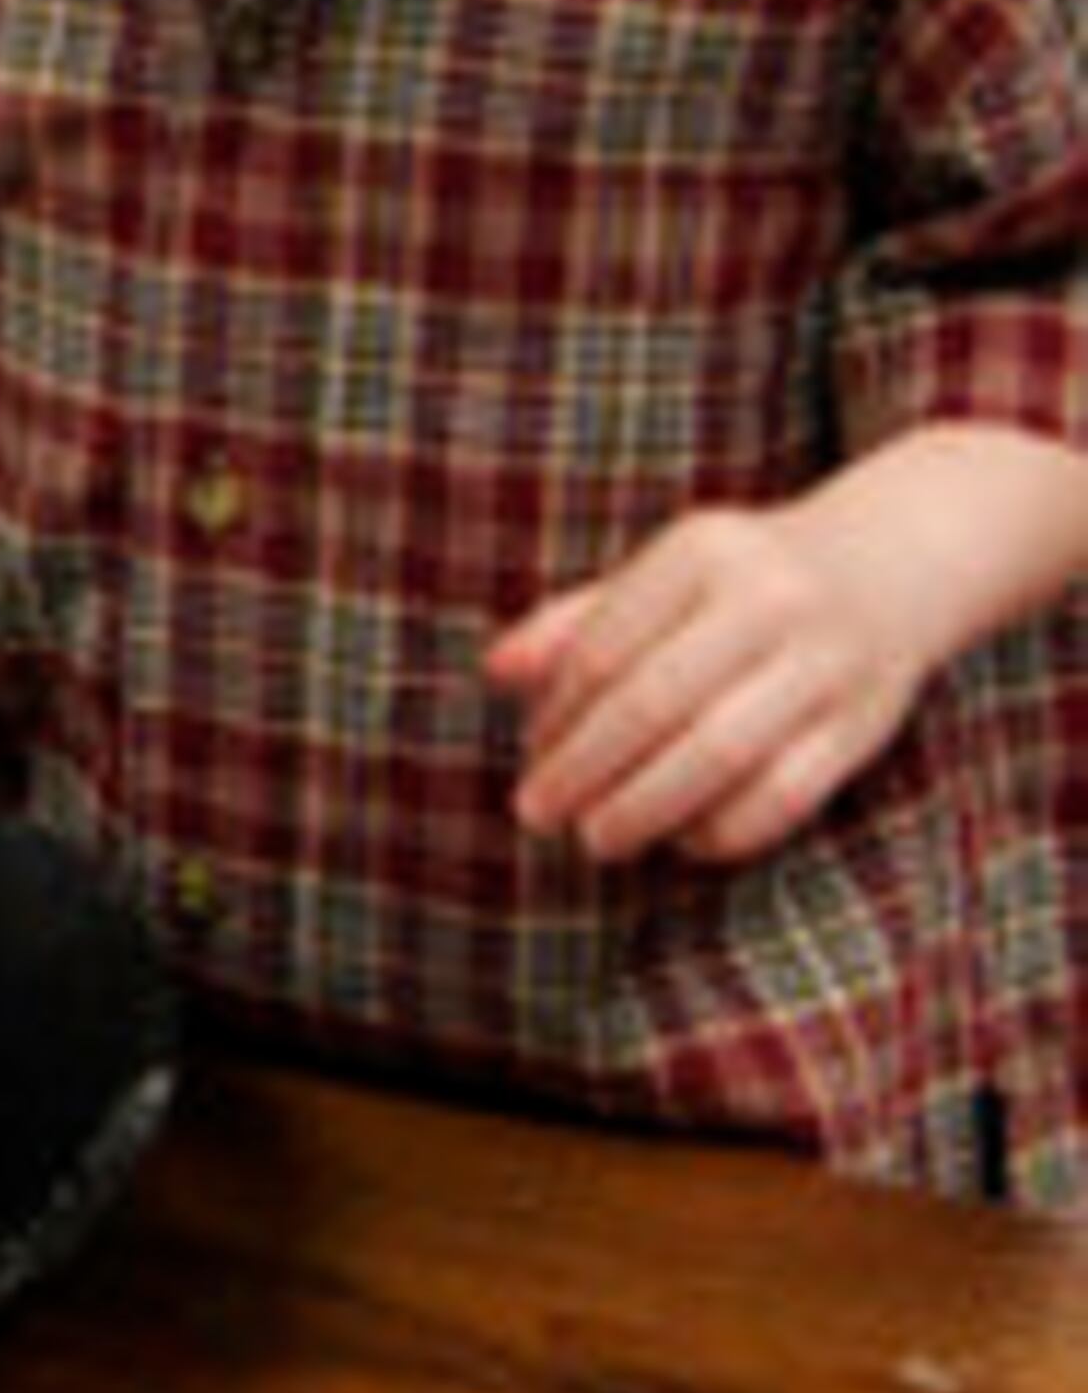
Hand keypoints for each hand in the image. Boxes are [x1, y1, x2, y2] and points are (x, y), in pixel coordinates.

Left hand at [490, 494, 936, 864]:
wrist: (895, 563)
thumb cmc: (747, 579)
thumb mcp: (666, 573)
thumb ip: (579, 621)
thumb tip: (496, 672)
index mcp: (703, 551)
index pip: (605, 646)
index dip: (558, 713)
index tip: (529, 757)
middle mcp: (769, 599)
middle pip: (653, 704)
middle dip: (584, 769)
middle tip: (538, 814)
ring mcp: (824, 663)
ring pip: (719, 755)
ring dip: (645, 808)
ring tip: (597, 839)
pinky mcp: (864, 725)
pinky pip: (784, 795)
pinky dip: (725, 829)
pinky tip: (682, 841)